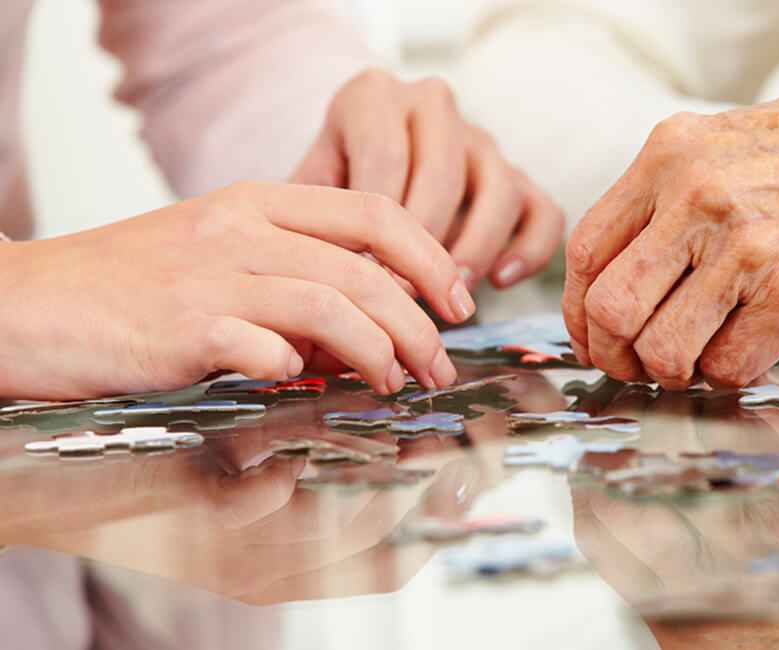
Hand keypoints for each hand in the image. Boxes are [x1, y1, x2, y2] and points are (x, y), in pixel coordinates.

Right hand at [0, 182, 473, 398]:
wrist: (23, 305)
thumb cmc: (126, 287)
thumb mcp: (214, 254)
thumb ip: (289, 272)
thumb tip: (367, 324)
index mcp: (254, 202)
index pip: (373, 211)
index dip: (429, 256)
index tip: (457, 300)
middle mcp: (240, 230)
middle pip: (366, 268)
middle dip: (419, 322)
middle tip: (438, 364)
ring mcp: (211, 278)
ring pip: (332, 305)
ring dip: (380, 351)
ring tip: (396, 383)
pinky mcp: (183, 330)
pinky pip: (267, 349)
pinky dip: (299, 371)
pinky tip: (304, 387)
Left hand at [292, 69, 564, 288]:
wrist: (359, 174)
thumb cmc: (327, 192)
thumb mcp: (305, 190)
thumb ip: (312, 219)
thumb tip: (328, 280)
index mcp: (373, 97)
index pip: (385, 155)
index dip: (377, 225)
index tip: (366, 277)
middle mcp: (433, 107)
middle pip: (444, 170)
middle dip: (425, 241)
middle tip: (406, 295)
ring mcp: (482, 142)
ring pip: (500, 188)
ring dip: (476, 247)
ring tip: (450, 294)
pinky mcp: (520, 179)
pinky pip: (544, 212)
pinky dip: (530, 249)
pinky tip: (500, 281)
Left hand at [564, 80, 778, 387]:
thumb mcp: (726, 142)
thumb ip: (664, 198)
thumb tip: (612, 278)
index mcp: (671, 154)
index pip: (586, 251)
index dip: (579, 309)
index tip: (592, 334)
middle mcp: (700, 196)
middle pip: (612, 309)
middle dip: (615, 355)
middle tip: (636, 365)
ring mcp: (749, 246)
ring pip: (665, 350)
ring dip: (673, 373)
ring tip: (695, 361)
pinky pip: (730, 366)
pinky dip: (728, 376)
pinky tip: (744, 353)